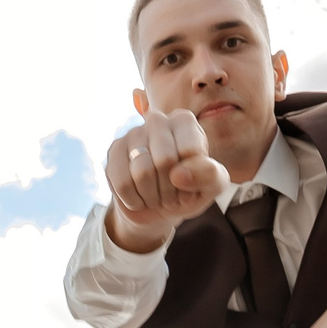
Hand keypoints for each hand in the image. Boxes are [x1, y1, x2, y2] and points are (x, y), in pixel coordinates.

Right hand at [102, 108, 225, 251]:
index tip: (191, 183)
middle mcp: (157, 120)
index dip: (192, 178)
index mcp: (184, 121)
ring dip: (153, 196)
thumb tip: (178, 174)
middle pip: (164, 160)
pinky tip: (140, 199)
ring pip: (141, 172)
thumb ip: (210, 175)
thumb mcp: (213, 185)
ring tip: (157, 196)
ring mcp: (132, 134)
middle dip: (171, 189)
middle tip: (173, 195)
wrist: (159, 207)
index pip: (189, 150)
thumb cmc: (190, 189)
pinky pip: (123, 183)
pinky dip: (135, 201)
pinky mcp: (114, 152)